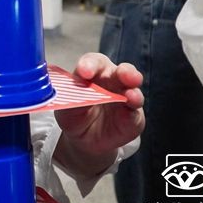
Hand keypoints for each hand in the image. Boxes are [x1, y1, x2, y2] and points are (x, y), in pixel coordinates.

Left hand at [54, 53, 144, 172]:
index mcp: (93, 73)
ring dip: (133, 91)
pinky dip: (134, 109)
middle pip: (121, 71)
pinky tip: (132, 105)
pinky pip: (135, 112)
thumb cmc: (75, 115)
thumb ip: (73, 97)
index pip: (93, 62)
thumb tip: (77, 90)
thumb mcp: (67, 107)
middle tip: (124, 74)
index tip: (84, 71)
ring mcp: (125, 98)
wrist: (83, 139)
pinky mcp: (133, 117)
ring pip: (133, 89)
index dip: (90, 64)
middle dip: (125, 71)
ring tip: (130, 95)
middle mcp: (112, 82)